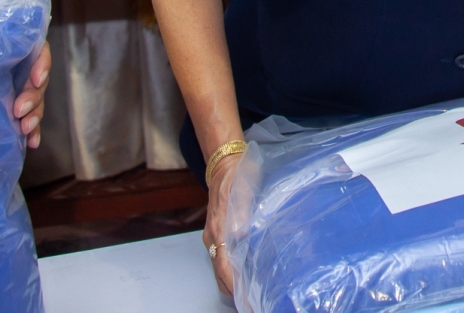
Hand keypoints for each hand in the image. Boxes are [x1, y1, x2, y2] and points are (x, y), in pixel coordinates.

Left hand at [14, 42, 50, 147]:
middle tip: (19, 109)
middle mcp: (20, 68)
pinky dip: (32, 131)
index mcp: (14, 49)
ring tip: (25, 128)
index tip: (36, 79)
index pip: (38, 51)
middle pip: (37, 81)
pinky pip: (28, 119)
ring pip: (35, 102)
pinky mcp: (15, 109)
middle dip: (32, 97)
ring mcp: (19, 90)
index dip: (41, 64)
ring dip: (33, 115)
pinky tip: (32, 142)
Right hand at [205, 150, 241, 296]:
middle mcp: (213, 236)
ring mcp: (212, 236)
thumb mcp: (244, 190)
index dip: (234, 285)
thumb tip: (242, 233)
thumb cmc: (238, 175)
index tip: (245, 298)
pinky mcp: (216, 233)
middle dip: (234, 289)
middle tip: (251, 300)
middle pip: (220, 272)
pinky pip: (220, 258)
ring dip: (231, 281)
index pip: (224, 266)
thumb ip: (242, 211)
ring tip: (249, 292)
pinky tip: (244, 273)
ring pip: (219, 267)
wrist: (224, 164)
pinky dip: (230, 270)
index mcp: (220, 228)